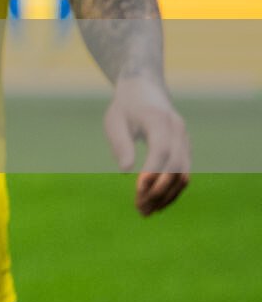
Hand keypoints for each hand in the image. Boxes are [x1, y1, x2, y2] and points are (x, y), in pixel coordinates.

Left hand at [102, 77, 190, 215]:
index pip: (161, 149)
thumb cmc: (125, 107)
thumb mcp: (115, 120)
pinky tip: (157, 204)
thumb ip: (121, 143)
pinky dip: (172, 191)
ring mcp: (185, 141)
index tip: (138, 189)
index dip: (153, 170)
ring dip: (167, 195)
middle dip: (159, 190)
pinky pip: (184, 174)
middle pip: (175, 166)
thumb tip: (125, 170)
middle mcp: (178, 131)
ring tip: (147, 212)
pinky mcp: (186, 150)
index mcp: (159, 120)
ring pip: (183, 174)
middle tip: (139, 209)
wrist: (146, 90)